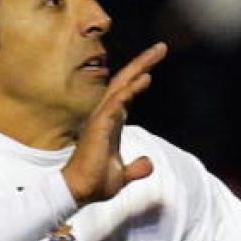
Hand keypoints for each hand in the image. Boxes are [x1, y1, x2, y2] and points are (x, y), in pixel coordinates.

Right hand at [61, 42, 167, 205]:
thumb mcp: (123, 175)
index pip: (127, 94)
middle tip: (161, 47)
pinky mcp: (100, 126)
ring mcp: (102, 118)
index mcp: (112, 123)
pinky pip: (117, 102)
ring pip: (122, 85)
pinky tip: (145, 77)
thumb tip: (148, 163)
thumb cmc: (96, 182)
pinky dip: (131, 89)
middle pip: (126, 82)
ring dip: (140, 67)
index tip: (153, 67)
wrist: (80, 192)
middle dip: (143, 63)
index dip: (140, 78)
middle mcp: (106, 115)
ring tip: (158, 51)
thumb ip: (136, 168)